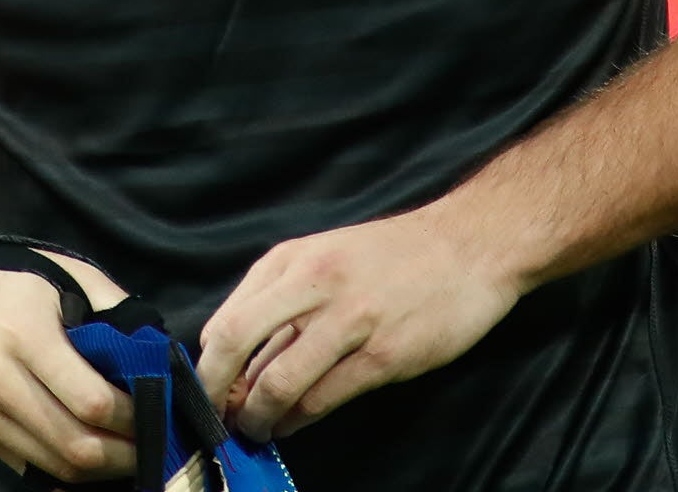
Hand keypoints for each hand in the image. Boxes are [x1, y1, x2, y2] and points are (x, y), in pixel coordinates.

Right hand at [0, 251, 136, 482]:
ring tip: (124, 450)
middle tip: (150, 443)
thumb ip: (114, 309)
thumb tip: (156, 354)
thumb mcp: (64, 273)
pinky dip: (63, 464)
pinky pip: (29, 463)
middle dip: (124, 454)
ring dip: (98, 467)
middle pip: (75, 446)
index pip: (92, 402)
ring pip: (54, 463)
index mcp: (26, 337)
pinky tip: (85, 447)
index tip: (156, 410)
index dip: (134, 416)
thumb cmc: (5, 275)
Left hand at [194, 202, 523, 441]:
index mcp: (291, 259)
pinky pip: (323, 398)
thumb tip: (241, 360)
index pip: (224, 319)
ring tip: (255, 429)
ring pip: (277, 381)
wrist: (470, 246)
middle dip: (215, 392)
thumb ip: (282, 301)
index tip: (208, 391)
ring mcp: (348, 320)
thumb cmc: (394, 256)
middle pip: (233, 343)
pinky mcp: (383, 355)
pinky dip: (298, 420)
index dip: (207, 366)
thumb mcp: (326, 257)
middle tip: (216, 419)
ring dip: (257, 416)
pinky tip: (293, 425)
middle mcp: (311, 284)